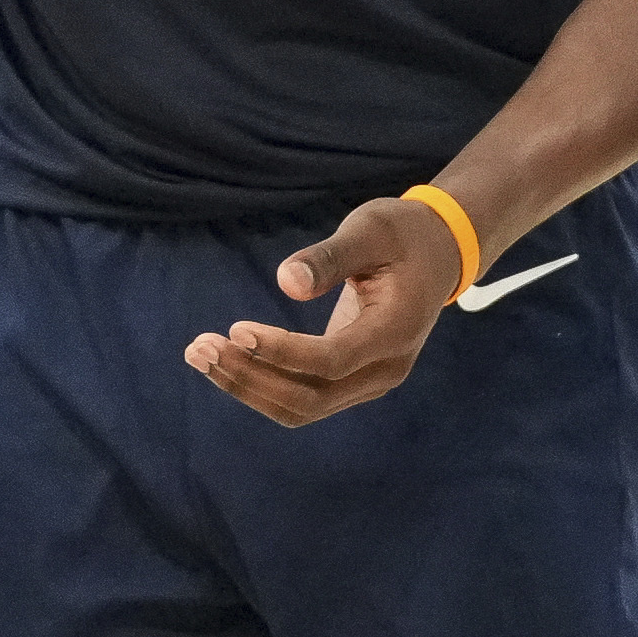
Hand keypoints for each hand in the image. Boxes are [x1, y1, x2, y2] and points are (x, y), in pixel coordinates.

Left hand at [184, 193, 457, 425]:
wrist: (438, 253)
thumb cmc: (403, 233)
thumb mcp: (370, 230)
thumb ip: (331, 257)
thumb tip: (286, 281)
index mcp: (395, 331)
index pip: (331, 361)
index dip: (281, 352)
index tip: (235, 328)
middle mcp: (385, 370)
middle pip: (311, 397)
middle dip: (251, 377)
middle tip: (199, 346)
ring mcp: (370, 381)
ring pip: (302, 407)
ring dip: (249, 386)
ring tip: (199, 354)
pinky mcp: (352, 379)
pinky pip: (303, 397)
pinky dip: (262, 384)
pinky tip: (226, 359)